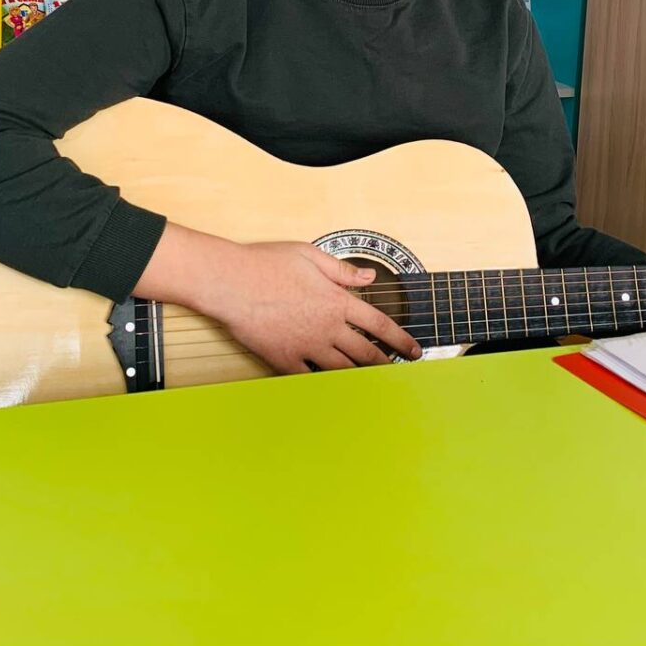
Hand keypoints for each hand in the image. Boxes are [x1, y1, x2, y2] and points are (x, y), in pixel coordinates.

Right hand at [135, 224, 422, 374]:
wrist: (232, 282)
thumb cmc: (267, 263)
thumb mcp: (310, 256)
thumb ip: (342, 270)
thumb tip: (369, 277)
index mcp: (337, 300)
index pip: (379, 324)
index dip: (400, 340)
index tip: (413, 350)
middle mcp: (327, 327)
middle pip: (365, 352)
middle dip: (386, 364)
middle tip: (398, 372)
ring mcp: (307, 346)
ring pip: (343, 369)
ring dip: (361, 377)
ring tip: (372, 384)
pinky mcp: (285, 359)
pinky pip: (310, 378)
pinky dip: (323, 384)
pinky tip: (332, 389)